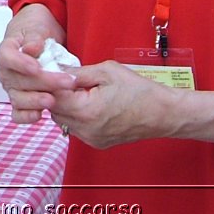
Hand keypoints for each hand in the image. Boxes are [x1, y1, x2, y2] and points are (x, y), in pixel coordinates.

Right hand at [0, 12, 76, 126]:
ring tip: (53, 100)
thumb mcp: (37, 27)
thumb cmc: (36, 29)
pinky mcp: (22, 99)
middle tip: (66, 82)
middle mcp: (6, 71)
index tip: (37, 67)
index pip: (7, 57)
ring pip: (18, 98)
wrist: (40, 36)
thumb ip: (35, 37)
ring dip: (36, 101)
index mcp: (7, 50)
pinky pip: (18, 113)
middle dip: (43, 83)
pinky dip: (27, 116)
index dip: (20, 64)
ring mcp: (13, 87)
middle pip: (18, 81)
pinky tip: (40, 115)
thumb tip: (32, 48)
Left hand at [48, 61, 174, 148]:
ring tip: (76, 90)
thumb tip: (57, 70)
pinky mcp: (98, 143)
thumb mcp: (106, 71)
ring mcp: (92, 139)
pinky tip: (85, 102)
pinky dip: (75, 115)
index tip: (50, 71)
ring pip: (63, 121)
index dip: (50, 82)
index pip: (53, 97)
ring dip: (64, 105)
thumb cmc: (139, 90)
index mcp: (87, 111)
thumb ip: (77, 73)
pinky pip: (76, 128)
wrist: (164, 113)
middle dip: (55, 94)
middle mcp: (87, 130)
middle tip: (62, 79)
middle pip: (55, 111)